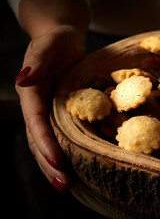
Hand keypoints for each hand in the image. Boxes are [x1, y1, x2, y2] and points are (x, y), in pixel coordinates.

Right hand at [15, 25, 85, 190]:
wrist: (65, 39)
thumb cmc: (57, 39)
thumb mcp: (49, 45)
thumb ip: (38, 62)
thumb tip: (22, 79)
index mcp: (31, 90)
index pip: (35, 121)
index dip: (45, 142)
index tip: (57, 161)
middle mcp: (36, 104)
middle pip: (38, 138)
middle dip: (48, 162)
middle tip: (63, 184)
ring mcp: (46, 109)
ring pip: (45, 141)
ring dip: (53, 164)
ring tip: (66, 185)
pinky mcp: (58, 111)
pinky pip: (58, 135)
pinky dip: (63, 152)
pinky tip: (72, 167)